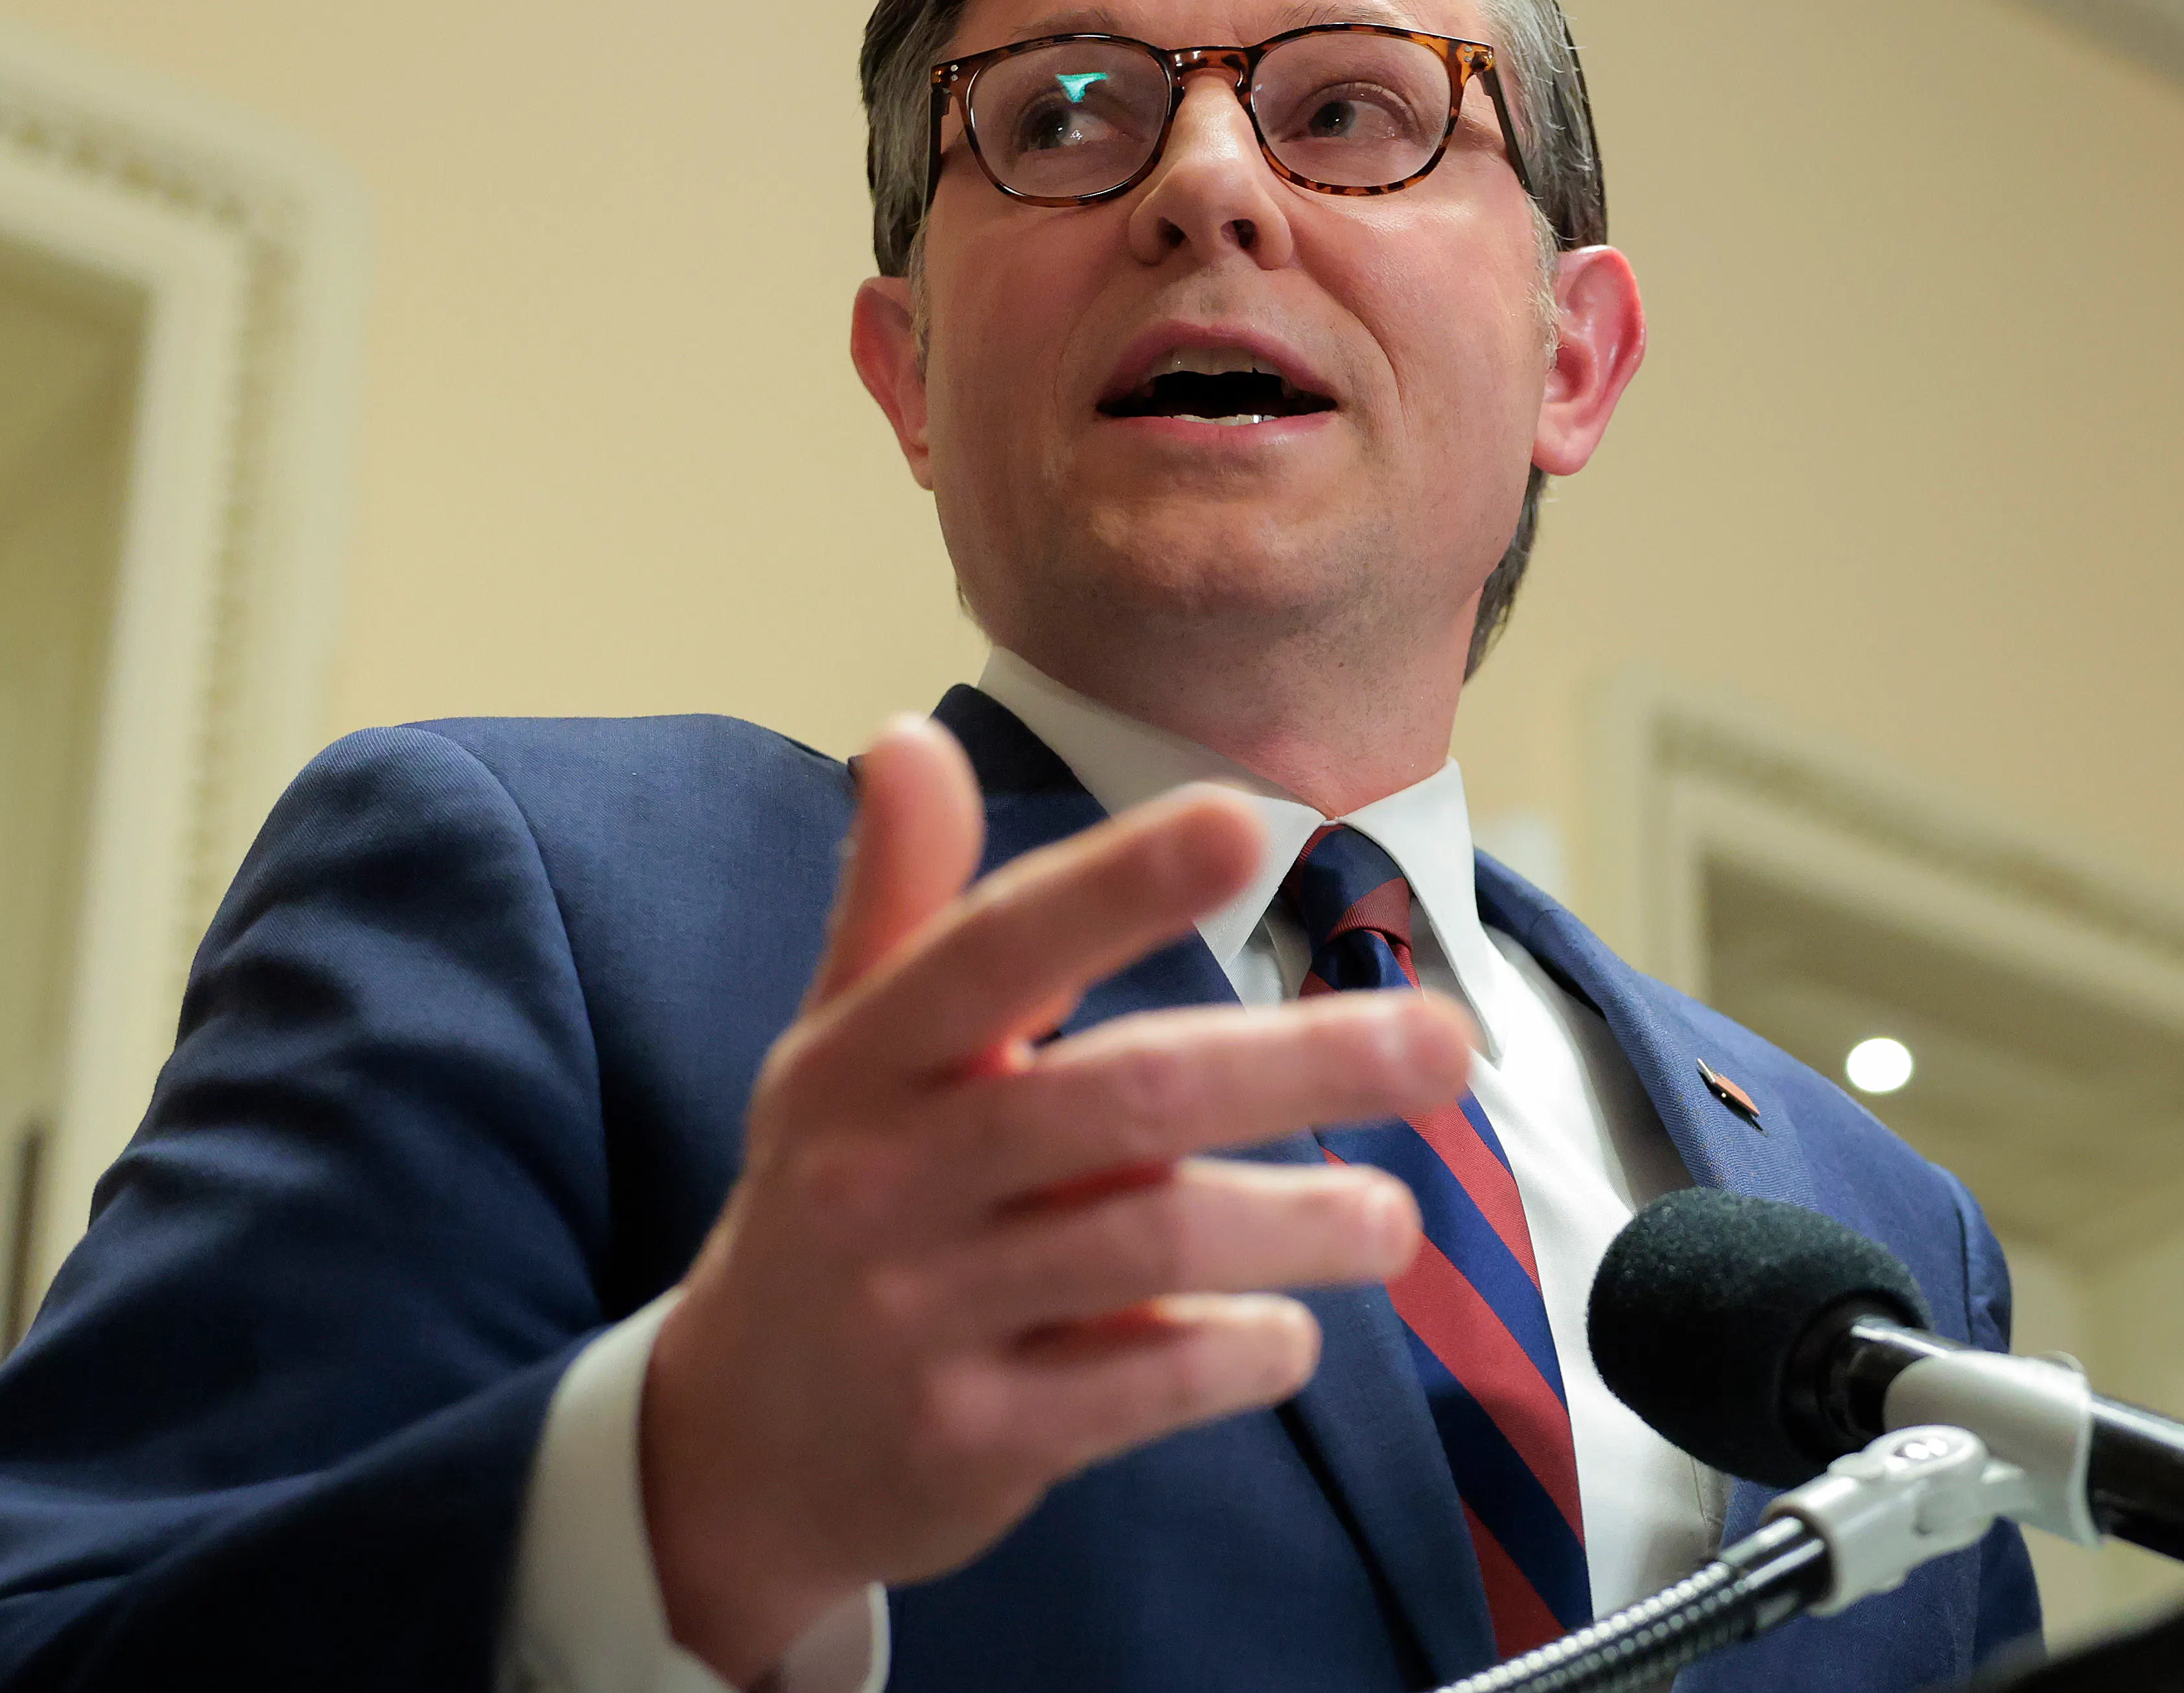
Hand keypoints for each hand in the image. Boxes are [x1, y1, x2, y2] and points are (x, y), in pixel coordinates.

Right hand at [638, 714, 1470, 1684]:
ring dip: (1300, 1224)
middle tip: (1446, 1046)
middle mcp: (887, 1174)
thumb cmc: (837, 1203)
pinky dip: (1237, 1352)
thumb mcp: (842, 1048)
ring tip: (1395, 1220)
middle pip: (1125, 1096)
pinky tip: (1289, 1334)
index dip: (1120, 884)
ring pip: (1151, 1241)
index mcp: (865, 1056)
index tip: (1246, 823)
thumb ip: (901, 900)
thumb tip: (911, 737)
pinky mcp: (971, 1437)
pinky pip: (1141, 1384)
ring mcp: (923, 1312)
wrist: (737, 1446)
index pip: (999, 949)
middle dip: (1301, 1062)